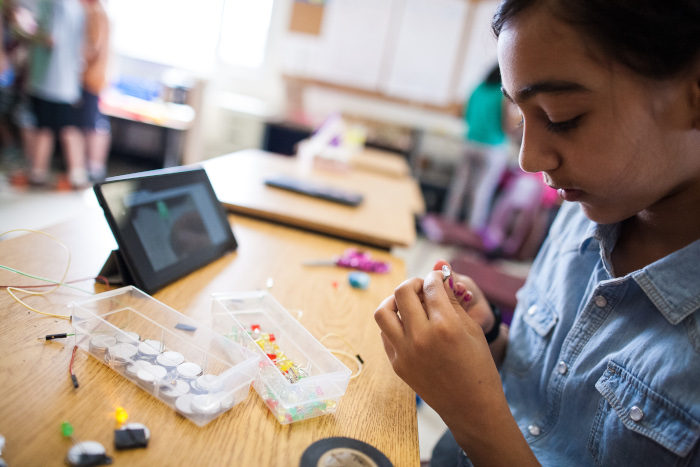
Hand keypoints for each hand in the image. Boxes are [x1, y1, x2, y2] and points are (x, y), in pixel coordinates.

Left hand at [373, 267, 504, 425]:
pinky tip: (408, 324)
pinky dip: (394, 322)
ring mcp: (405, 352)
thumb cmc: (478, 366)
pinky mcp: (397, 364)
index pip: (430, 285)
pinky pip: (385, 333)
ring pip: (383, 311)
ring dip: (394, 301)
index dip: (435, 276)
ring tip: (408, 303)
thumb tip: (440, 275)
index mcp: (445, 326)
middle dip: (414, 283)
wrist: (470, 406)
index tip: (438, 277)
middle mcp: (421, 337)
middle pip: (403, 292)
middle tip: (423, 287)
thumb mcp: (472, 329)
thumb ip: (453, 300)